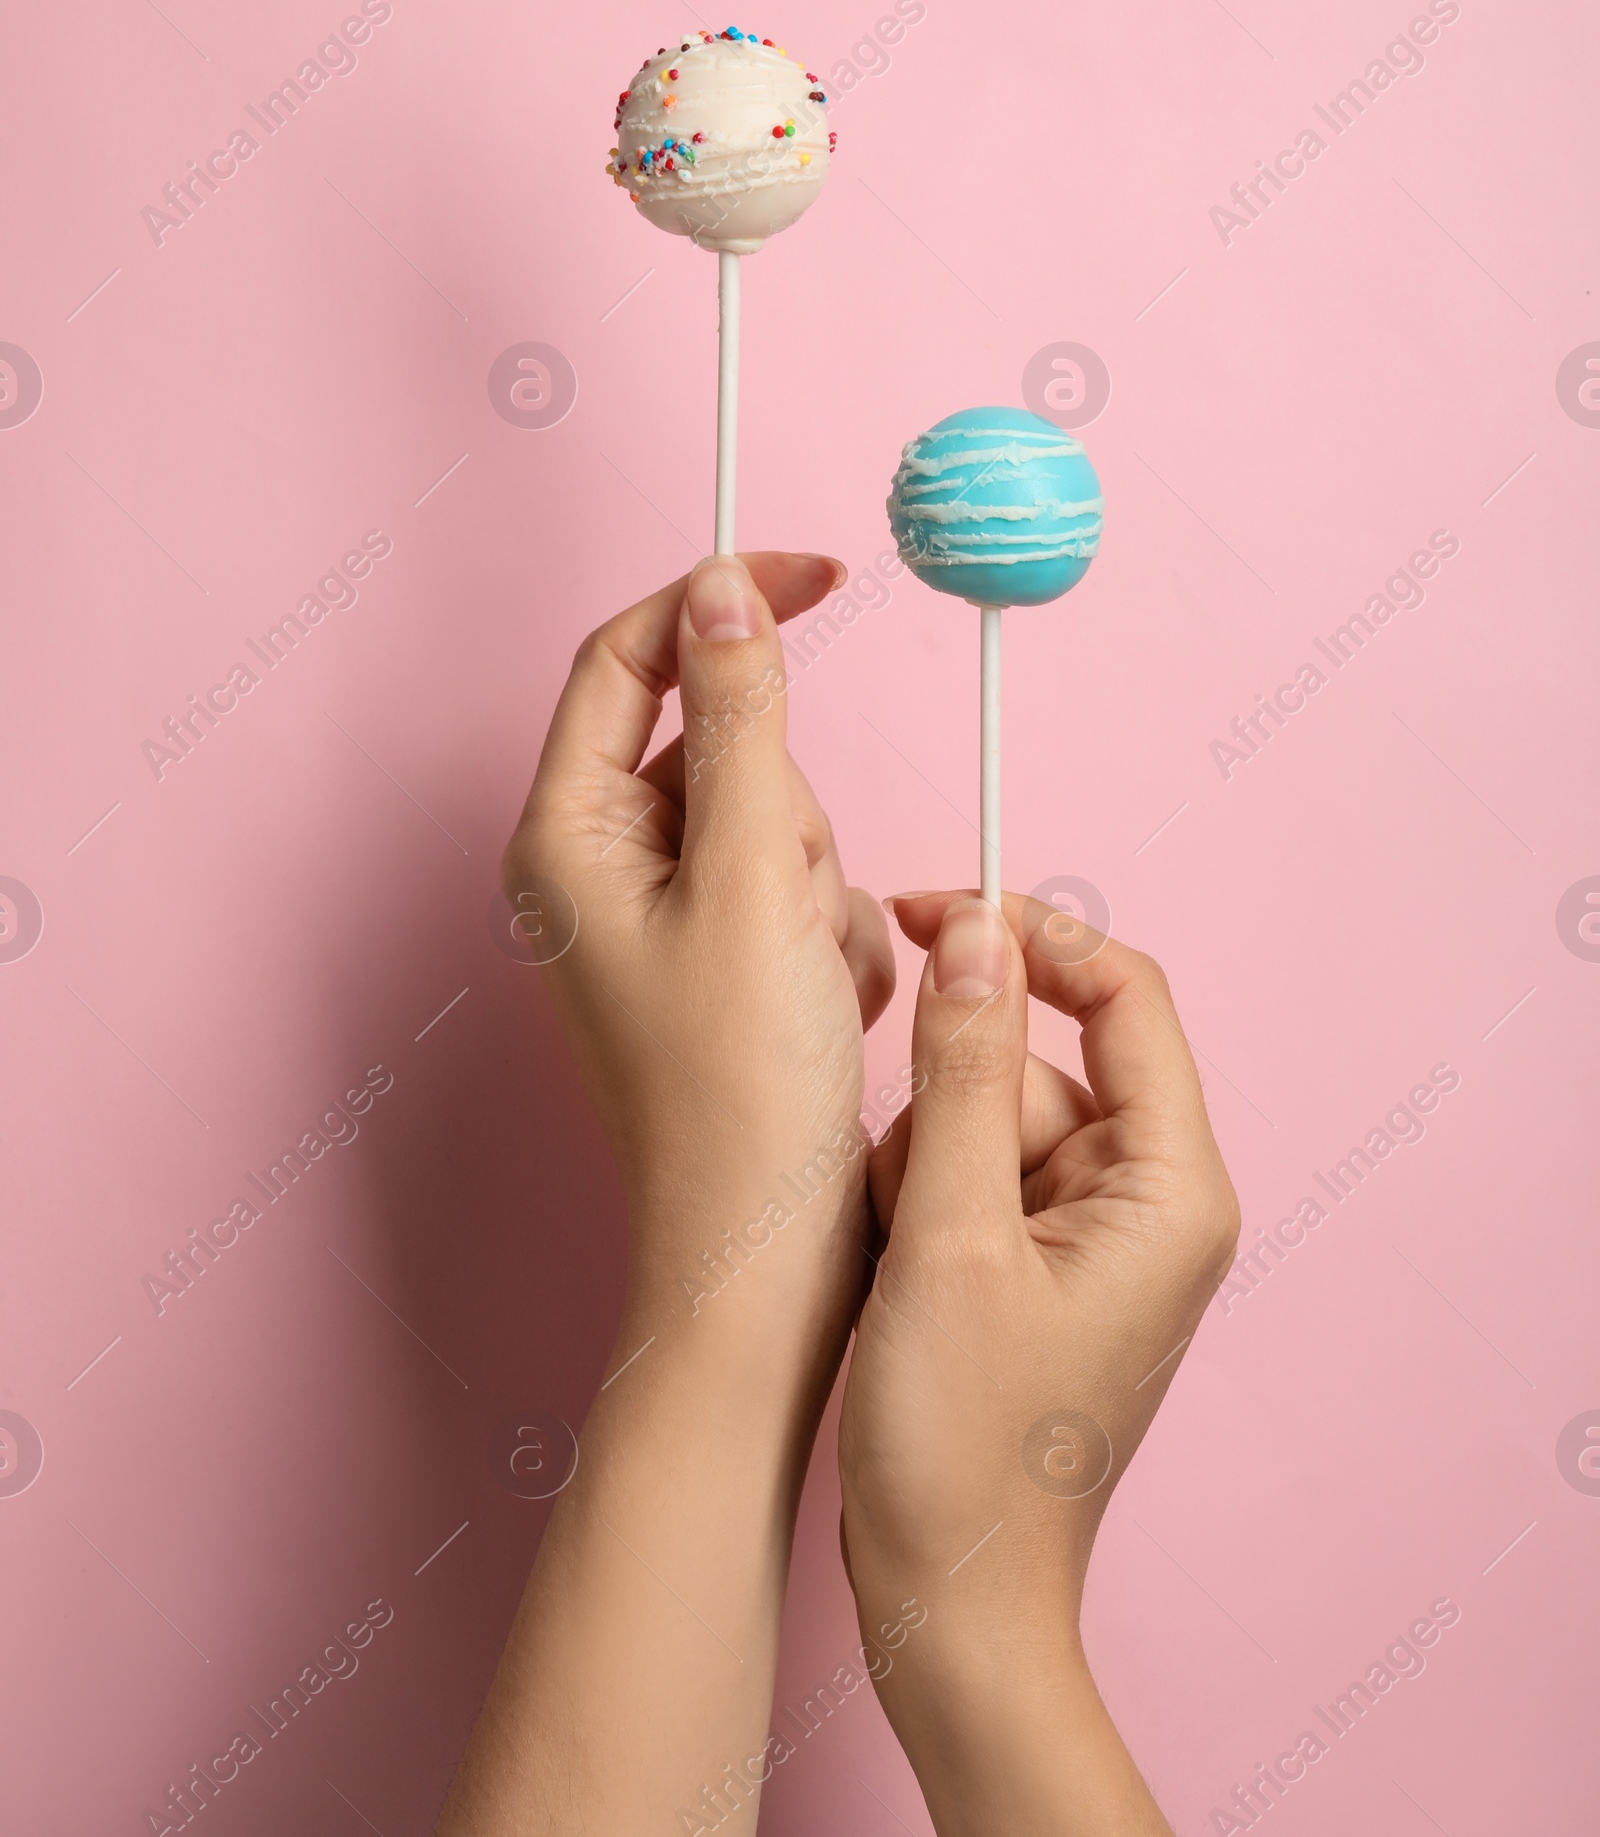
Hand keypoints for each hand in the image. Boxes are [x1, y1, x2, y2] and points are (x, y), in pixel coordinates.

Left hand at [502, 551, 894, 1334]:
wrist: (766, 1266)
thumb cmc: (742, 1094)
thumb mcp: (754, 880)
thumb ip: (745, 720)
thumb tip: (723, 586)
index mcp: (565, 836)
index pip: (628, 657)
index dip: (719, 600)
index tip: (821, 571)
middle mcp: (598, 870)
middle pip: (721, 742)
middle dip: (789, 808)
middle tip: (789, 906)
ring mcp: (661, 922)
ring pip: (778, 818)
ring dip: (821, 885)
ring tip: (806, 981)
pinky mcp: (719, 966)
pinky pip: (804, 892)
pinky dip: (835, 942)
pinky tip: (825, 1017)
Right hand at [837, 891, 1239, 1836]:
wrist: (951, 1605)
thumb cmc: (961, 1449)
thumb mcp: (948, 1235)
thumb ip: (961, 1069)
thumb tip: (975, 928)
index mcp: (1171, 1187)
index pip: (1124, 995)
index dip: (1028, 935)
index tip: (928, 912)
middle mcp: (1151, 1202)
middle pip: (1041, 1061)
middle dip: (950, 1102)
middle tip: (907, 1202)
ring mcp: (1097, 1239)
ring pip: (990, 1117)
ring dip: (923, 1162)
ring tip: (902, 1263)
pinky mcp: (1045, 1269)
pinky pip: (975, 1176)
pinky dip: (921, 1205)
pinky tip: (899, 1280)